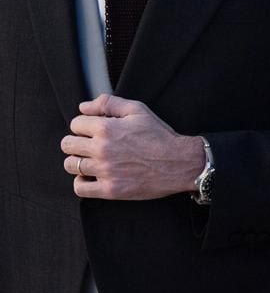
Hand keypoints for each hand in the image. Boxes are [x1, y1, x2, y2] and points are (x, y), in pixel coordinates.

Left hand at [61, 94, 204, 199]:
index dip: (84, 126)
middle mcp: (101, 149)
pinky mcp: (110, 189)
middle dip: (77, 142)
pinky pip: (80, 188)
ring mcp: (105, 170)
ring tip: (91, 161)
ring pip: (70, 165)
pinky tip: (92, 176)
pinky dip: (82, 182)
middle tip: (90, 145)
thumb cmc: (160, 136)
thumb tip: (84, 107)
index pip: (75, 124)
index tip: (93, 131)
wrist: (180, 163)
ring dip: (78, 161)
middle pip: (67, 145)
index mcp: (106, 128)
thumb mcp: (138, 111)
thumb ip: (109, 103)